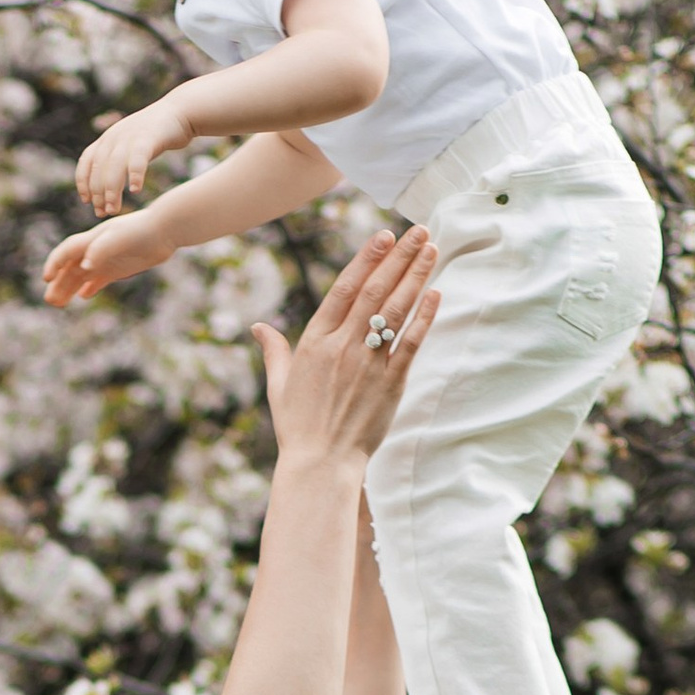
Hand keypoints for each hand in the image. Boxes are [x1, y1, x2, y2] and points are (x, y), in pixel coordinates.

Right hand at [43, 209, 168, 306]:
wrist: (165, 229)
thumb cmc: (141, 230)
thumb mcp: (119, 238)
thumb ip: (100, 250)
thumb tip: (84, 267)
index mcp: (92, 239)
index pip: (67, 251)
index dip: (55, 263)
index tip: (46, 279)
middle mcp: (95, 250)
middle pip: (71, 267)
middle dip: (58, 283)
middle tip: (49, 300)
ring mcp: (106, 259)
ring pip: (82, 275)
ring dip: (69, 288)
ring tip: (58, 304)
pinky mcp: (118, 268)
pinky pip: (99, 279)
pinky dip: (90, 287)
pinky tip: (84, 296)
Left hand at [75, 89, 195, 218]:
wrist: (179, 111)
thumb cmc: (154, 136)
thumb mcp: (128, 146)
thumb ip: (116, 163)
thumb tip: (104, 191)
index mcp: (107, 139)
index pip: (87, 161)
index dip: (83, 182)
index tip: (86, 201)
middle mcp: (115, 137)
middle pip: (99, 168)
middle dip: (98, 193)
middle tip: (102, 213)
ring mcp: (130, 136)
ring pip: (114, 166)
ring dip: (111, 190)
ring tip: (113, 209)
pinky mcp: (148, 138)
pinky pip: (137, 159)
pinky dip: (134, 175)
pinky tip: (135, 191)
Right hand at [249, 227, 439, 464]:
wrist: (320, 464)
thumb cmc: (298, 427)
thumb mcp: (279, 385)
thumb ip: (274, 351)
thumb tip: (258, 327)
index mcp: (315, 342)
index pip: (344, 289)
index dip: (366, 259)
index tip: (383, 235)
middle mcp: (343, 347)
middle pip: (376, 291)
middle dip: (399, 257)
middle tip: (418, 230)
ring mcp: (369, 363)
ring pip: (396, 310)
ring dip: (416, 276)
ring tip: (431, 249)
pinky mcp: (391, 383)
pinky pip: (411, 343)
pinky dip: (425, 316)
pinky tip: (435, 292)